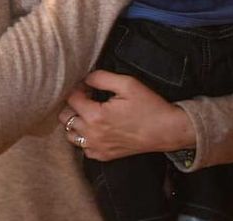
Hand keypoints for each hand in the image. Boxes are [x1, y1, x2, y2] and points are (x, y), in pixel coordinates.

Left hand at [57, 70, 195, 160]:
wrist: (167, 130)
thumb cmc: (149, 106)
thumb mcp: (127, 83)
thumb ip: (101, 78)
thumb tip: (86, 78)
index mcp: (96, 116)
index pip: (71, 99)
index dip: (78, 88)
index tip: (88, 86)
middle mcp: (92, 135)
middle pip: (65, 117)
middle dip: (73, 105)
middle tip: (88, 98)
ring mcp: (97, 148)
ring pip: (70, 134)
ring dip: (76, 121)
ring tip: (90, 113)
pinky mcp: (103, 156)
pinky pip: (83, 147)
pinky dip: (84, 137)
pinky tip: (96, 128)